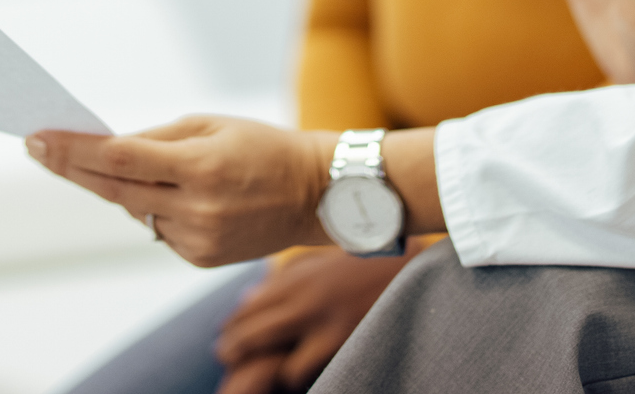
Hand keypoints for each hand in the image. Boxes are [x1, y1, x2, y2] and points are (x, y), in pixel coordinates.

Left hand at [26, 115, 334, 266]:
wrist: (315, 193)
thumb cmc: (262, 147)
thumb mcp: (210, 125)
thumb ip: (154, 138)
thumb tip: (103, 148)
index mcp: (199, 166)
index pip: (117, 156)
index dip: (72, 149)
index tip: (37, 137)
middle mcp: (196, 208)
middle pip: (113, 188)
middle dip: (71, 167)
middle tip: (37, 146)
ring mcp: (198, 238)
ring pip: (134, 209)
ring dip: (123, 186)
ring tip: (149, 164)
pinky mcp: (200, 257)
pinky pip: (157, 228)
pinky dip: (156, 208)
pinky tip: (181, 193)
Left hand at [213, 249, 409, 392]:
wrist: (409, 262)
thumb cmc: (366, 259)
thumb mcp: (320, 260)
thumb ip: (286, 278)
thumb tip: (249, 297)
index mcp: (295, 276)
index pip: (248, 306)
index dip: (231, 325)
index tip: (225, 335)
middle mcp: (300, 296)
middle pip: (249, 330)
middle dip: (233, 348)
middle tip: (226, 357)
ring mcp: (319, 319)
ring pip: (268, 354)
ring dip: (260, 365)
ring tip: (252, 374)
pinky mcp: (338, 338)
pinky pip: (297, 368)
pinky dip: (292, 375)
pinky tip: (293, 375)